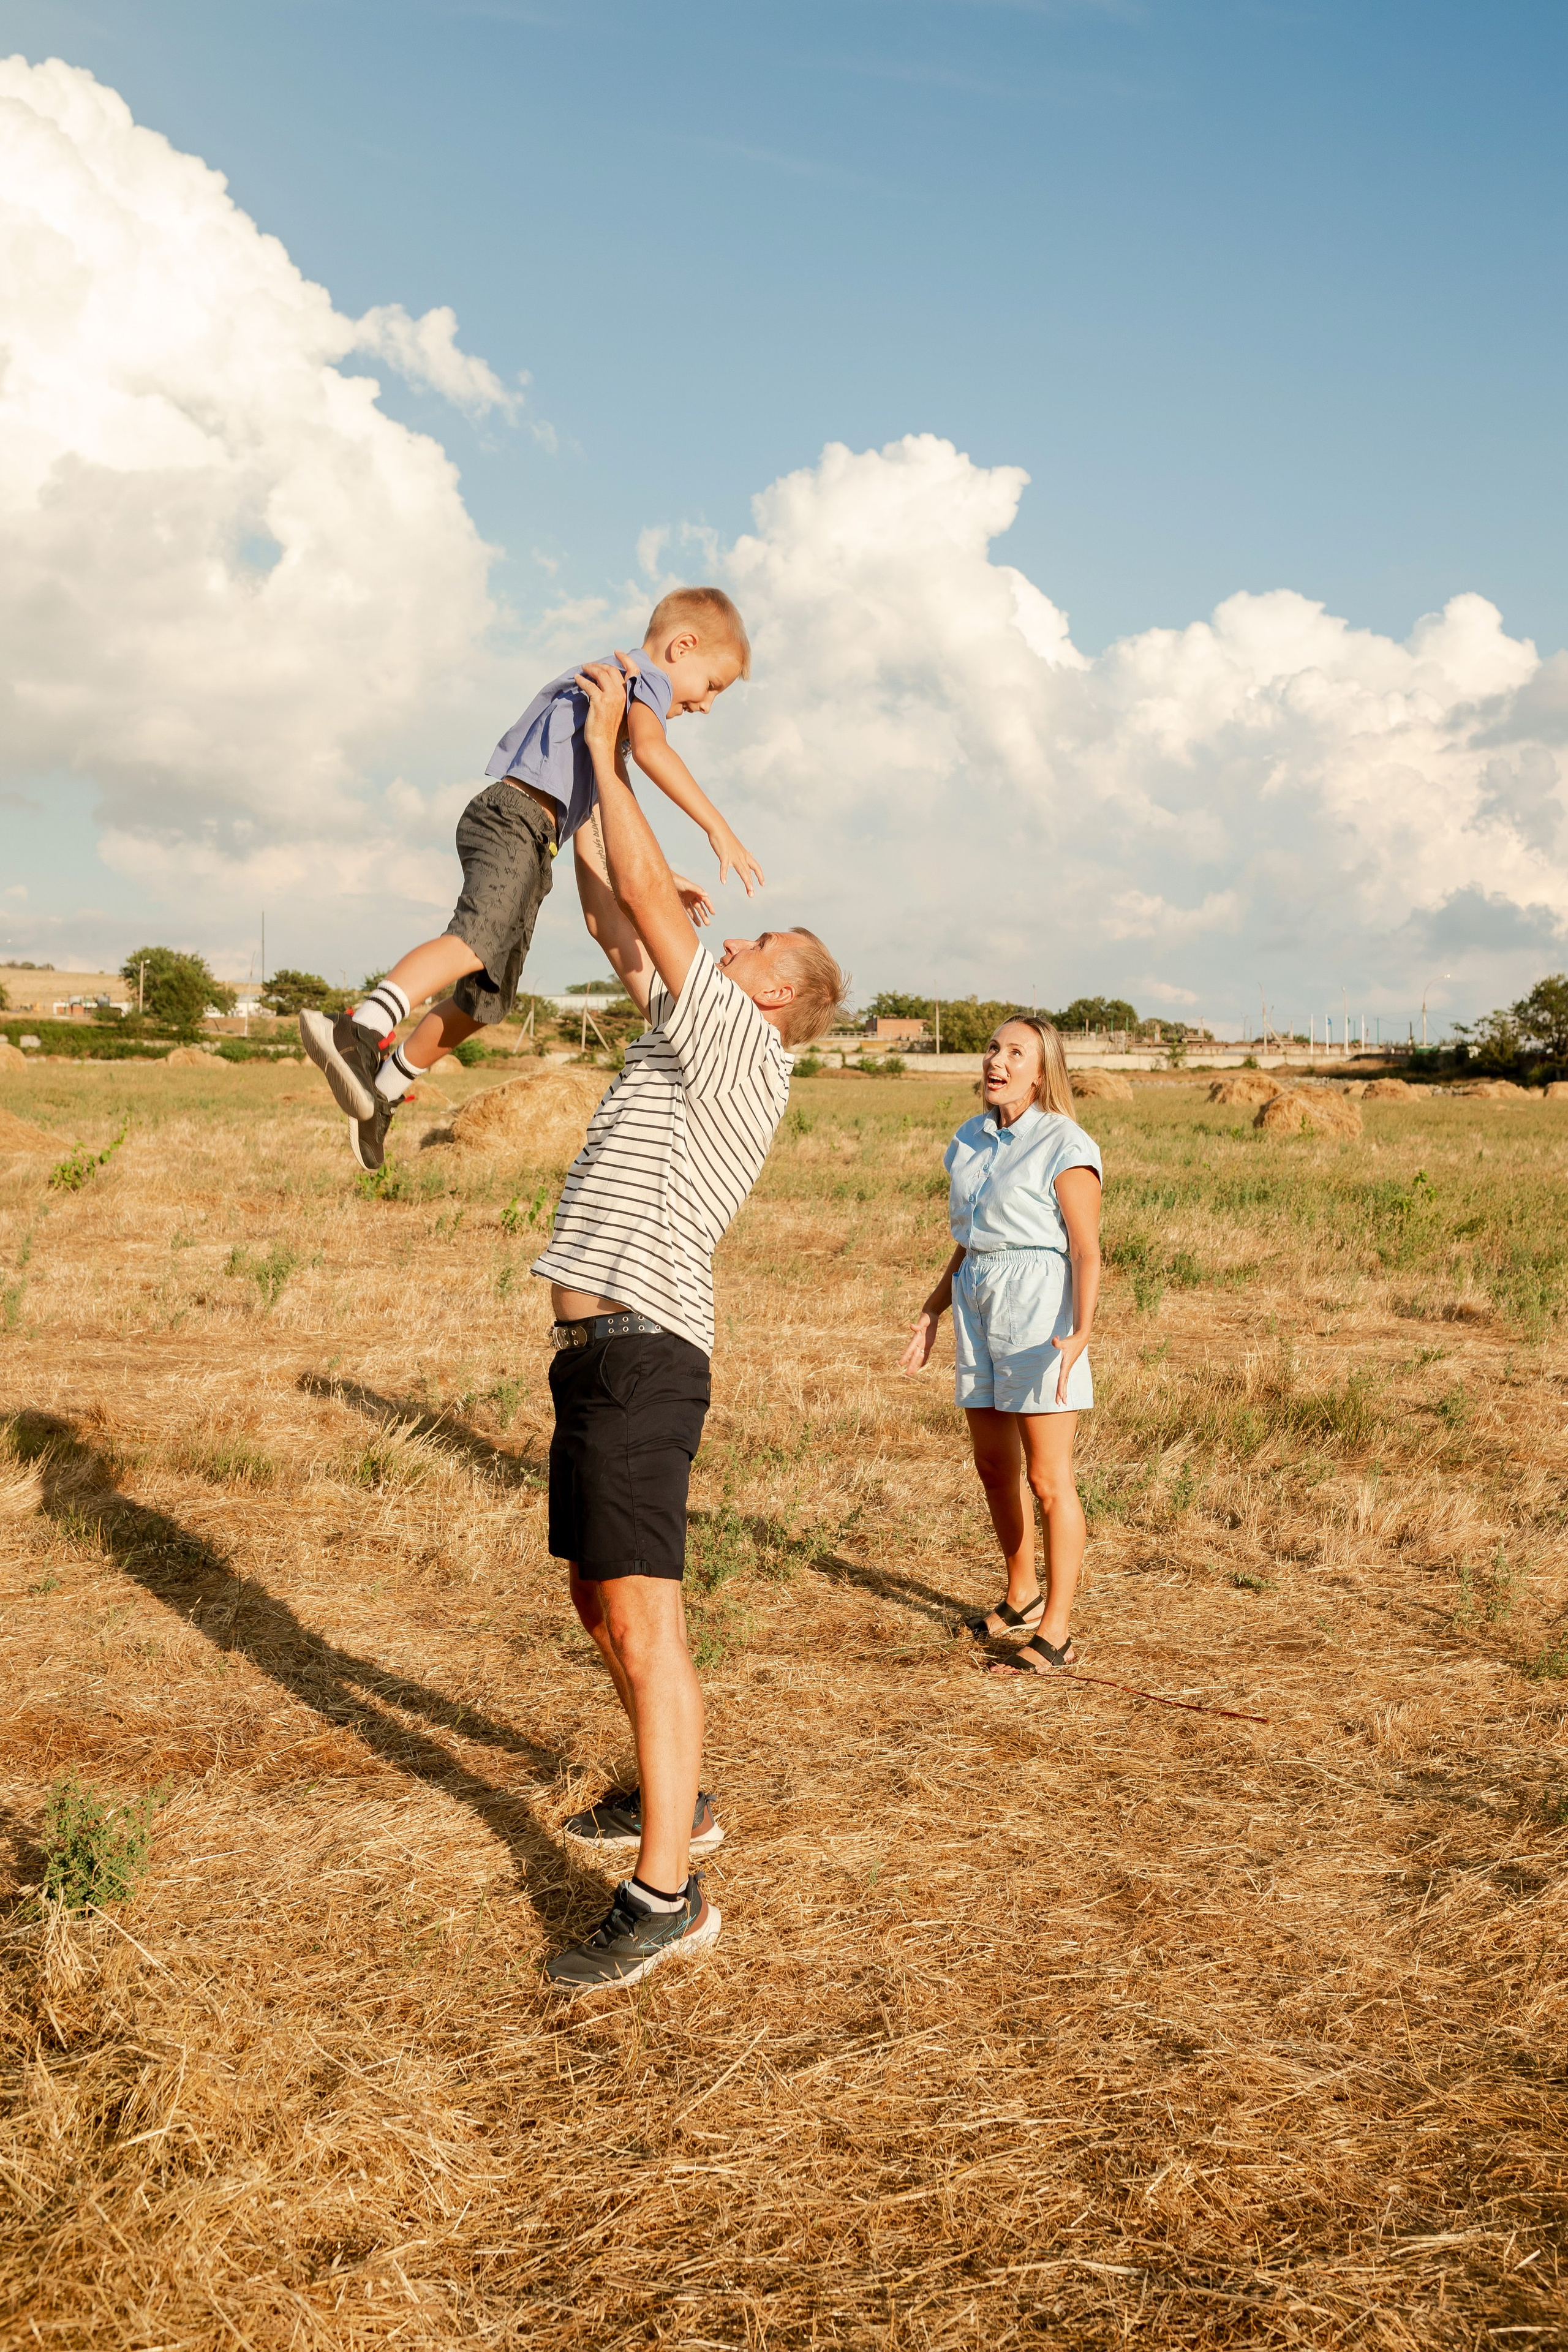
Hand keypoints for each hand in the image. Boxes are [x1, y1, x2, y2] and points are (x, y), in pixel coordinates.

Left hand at [574, 658, 629, 773]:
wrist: (606, 745)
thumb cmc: (612, 731)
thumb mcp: (621, 712)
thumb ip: (620, 698)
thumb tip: (610, 688)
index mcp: (629, 696)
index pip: (626, 672)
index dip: (621, 660)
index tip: (615, 654)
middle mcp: (622, 694)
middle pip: (611, 671)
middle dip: (599, 666)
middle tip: (590, 666)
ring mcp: (611, 697)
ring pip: (600, 674)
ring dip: (590, 669)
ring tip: (583, 669)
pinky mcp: (599, 702)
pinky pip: (588, 685)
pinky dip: (581, 680)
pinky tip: (577, 679)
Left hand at [672, 872, 714, 926]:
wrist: (665, 881)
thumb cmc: (677, 881)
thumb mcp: (687, 885)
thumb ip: (697, 889)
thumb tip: (706, 894)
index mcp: (696, 891)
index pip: (705, 900)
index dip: (709, 906)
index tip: (713, 913)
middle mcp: (692, 896)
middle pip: (700, 907)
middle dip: (704, 915)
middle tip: (708, 923)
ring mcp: (687, 900)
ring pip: (694, 911)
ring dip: (698, 918)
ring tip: (702, 925)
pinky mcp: (681, 903)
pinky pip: (687, 911)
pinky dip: (691, 917)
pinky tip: (695, 923)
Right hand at [708, 823, 764, 896]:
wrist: (719, 827)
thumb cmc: (727, 837)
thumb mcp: (738, 846)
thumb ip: (744, 853)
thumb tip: (751, 853)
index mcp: (744, 854)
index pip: (755, 866)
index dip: (760, 875)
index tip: (763, 884)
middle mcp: (741, 856)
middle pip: (748, 872)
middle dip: (751, 883)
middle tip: (752, 895)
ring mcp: (733, 855)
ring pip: (742, 870)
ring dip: (746, 881)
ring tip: (750, 890)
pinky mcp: (724, 855)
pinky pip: (724, 866)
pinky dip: (723, 874)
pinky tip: (723, 882)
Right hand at [901, 1309, 940, 1374]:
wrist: (930, 1315)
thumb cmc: (926, 1317)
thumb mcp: (923, 1321)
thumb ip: (917, 1325)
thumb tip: (911, 1326)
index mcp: (916, 1338)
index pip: (910, 1349)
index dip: (906, 1356)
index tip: (900, 1364)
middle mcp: (918, 1342)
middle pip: (914, 1356)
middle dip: (911, 1365)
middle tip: (907, 1374)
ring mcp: (923, 1344)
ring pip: (919, 1356)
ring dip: (915, 1364)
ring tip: (911, 1373)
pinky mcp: (928, 1344)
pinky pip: (925, 1354)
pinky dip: (923, 1360)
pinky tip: (921, 1366)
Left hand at [1050, 1327, 1089, 1404]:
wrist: (1081, 1340)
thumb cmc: (1072, 1341)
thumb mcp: (1064, 1341)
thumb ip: (1057, 1342)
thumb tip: (1054, 1339)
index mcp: (1066, 1364)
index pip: (1062, 1378)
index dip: (1061, 1387)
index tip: (1060, 1396)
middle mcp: (1067, 1368)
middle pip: (1063, 1383)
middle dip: (1062, 1394)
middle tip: (1060, 1404)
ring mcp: (1068, 1368)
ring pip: (1065, 1382)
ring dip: (1063, 1392)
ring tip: (1062, 1402)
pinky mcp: (1068, 1366)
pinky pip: (1065, 1379)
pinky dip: (1063, 1386)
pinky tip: (1063, 1391)